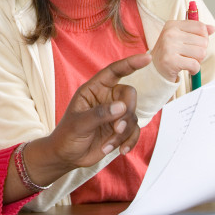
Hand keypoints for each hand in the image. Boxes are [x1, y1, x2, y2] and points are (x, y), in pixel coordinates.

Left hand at [9, 53, 149, 199]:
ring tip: (108, 145)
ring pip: (132, 116)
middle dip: (127, 113)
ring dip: (124, 133)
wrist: (67, 156)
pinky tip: (121, 151)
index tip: (147, 58)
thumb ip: (100, 114)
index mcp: (94, 89)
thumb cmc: (67, 135)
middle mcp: (107, 98)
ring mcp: (115, 114)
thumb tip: (122, 107)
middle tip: (117, 129)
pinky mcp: (120, 129)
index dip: (130, 63)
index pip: (114, 71)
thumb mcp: (79, 123)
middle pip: (129, 95)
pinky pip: (134, 132)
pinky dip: (129, 142)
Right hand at [151, 20, 214, 80]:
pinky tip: (187, 69)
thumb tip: (212, 28)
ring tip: (188, 62)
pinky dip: (194, 70)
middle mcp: (169, 33)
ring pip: (201, 53)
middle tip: (189, 56)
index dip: (203, 38)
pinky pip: (195, 65)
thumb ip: (197, 32)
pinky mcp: (170, 60)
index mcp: (172, 25)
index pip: (201, 27)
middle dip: (200, 51)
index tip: (194, 45)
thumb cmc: (169, 54)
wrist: (155, 71)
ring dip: (198, 61)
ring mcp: (169, 46)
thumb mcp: (181, 38)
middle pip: (203, 41)